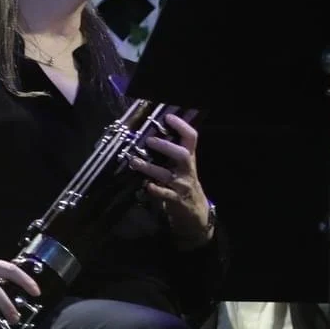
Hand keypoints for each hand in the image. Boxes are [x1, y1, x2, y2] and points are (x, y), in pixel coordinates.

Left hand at [129, 112, 213, 244]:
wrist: (195, 212)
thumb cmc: (183, 183)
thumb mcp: (182, 166)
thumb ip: (171, 152)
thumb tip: (151, 132)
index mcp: (189, 158)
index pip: (191, 138)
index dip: (181, 126)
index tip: (168, 117)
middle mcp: (187, 170)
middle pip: (182, 154)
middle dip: (165, 146)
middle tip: (149, 140)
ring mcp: (182, 185)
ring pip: (167, 175)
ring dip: (149, 167)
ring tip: (134, 161)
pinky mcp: (176, 200)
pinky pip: (165, 194)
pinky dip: (155, 189)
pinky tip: (146, 185)